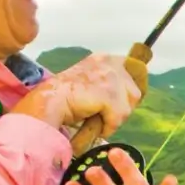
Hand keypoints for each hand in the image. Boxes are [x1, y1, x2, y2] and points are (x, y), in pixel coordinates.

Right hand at [10, 53, 144, 137]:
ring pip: (128, 106)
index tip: (122, 104)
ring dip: (114, 118)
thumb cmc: (65, 99)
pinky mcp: (108, 92)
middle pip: (135, 92)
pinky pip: (119, 117)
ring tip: (97, 118)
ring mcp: (109, 76)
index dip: (128, 93)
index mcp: (105, 58)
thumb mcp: (92, 84)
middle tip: (103, 114)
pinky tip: (95, 124)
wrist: (49, 103)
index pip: (134, 73)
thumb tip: (132, 98)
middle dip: (122, 108)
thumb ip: (110, 85)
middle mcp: (109, 62)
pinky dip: (108, 126)